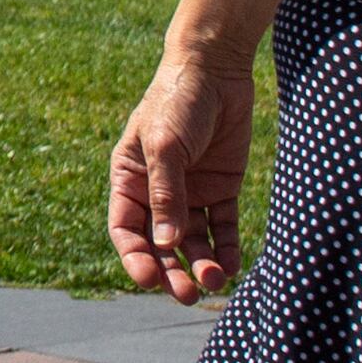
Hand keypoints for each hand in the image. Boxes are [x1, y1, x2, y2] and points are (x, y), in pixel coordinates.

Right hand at [105, 50, 255, 304]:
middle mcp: (158, 190)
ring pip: (193, 239)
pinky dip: (228, 246)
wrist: (217, 68)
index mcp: (130, 178)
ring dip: (202, 262)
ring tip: (216, 280)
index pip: (127, 229)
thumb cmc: (177, 101)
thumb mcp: (167, 147)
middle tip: (186, 294)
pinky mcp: (222, 186)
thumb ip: (167, 195)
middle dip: (172, 271)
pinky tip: (234, 264)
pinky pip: (223, 225)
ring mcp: (191, 190)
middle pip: (161, 243)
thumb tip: (167, 245)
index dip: (135, 257)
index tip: (148, 280)